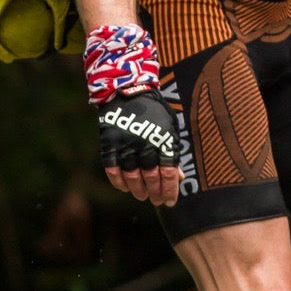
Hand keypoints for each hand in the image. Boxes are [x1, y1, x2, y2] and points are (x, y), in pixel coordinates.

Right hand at [97, 90, 182, 206]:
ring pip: (132, 176)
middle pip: (152, 177)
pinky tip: (125, 187)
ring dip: (138, 190)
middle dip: (155, 193)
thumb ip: (173, 152)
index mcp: (164, 139)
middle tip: (156, 201)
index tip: (170, 201)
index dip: (170, 190)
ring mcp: (126, 143)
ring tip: (142, 196)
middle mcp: (146, 143)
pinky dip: (118, 181)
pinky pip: (113, 169)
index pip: (169, 173)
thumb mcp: (169, 127)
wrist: (128, 89)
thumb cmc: (154, 111)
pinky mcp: (110, 142)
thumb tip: (179, 178)